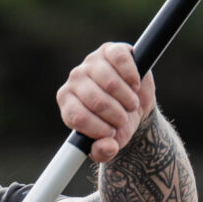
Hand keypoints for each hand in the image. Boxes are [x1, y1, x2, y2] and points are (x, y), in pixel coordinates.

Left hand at [56, 44, 155, 162]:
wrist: (135, 104)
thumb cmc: (116, 124)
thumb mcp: (110, 143)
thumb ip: (103, 151)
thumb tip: (106, 147)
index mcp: (67, 101)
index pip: (76, 116)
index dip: (98, 129)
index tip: (111, 134)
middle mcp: (75, 79)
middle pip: (95, 100)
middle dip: (116, 115)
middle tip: (124, 118)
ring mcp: (92, 62)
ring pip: (110, 82)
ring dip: (127, 100)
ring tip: (130, 105)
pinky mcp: (110, 50)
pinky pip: (121, 61)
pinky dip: (132, 78)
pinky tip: (135, 86)